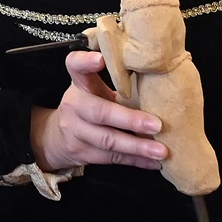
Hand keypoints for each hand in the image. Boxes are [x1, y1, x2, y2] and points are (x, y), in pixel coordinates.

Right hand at [29, 50, 167, 170]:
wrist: (57, 138)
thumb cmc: (90, 106)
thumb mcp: (94, 90)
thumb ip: (118, 85)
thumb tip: (163, 82)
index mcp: (80, 84)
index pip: (75, 67)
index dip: (85, 62)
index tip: (100, 59)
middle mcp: (74, 106)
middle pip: (99, 113)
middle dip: (129, 120)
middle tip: (157, 125)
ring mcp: (76, 132)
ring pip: (107, 140)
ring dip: (137, 147)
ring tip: (161, 151)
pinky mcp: (83, 153)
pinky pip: (112, 158)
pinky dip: (136, 161)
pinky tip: (154, 163)